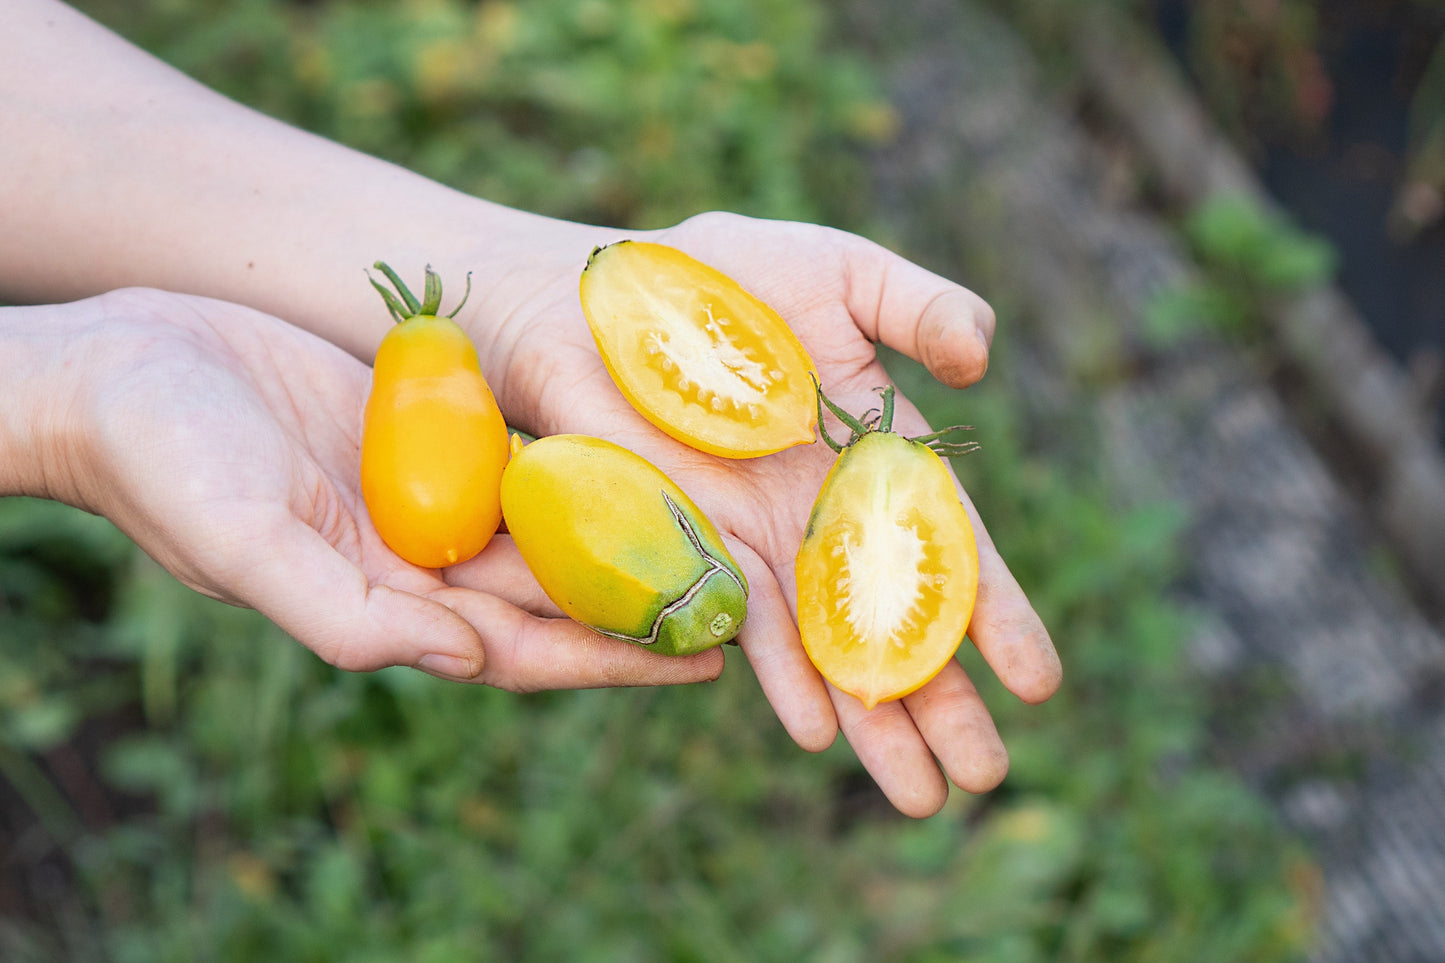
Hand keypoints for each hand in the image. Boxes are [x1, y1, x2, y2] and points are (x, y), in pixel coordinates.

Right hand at [18, 288, 722, 689]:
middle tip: (746, 589)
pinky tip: (644, 435)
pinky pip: (522, 442)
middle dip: (647, 589)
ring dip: (630, 517)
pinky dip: (580, 446)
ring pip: (555, 515)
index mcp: (391, 604)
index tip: (706, 657)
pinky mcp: (427, 424)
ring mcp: (430, 489)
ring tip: (719, 514)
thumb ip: (350, 615)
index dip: (613, 655)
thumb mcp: (245, 544)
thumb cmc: (164, 464)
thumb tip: (470, 657)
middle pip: (561, 585)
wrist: (119, 367)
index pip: (525, 646)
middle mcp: (424, 556)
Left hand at [449, 212, 1062, 815]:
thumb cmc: (719, 273)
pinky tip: (816, 733)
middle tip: (987, 774)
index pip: (949, 550)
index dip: (993, 615)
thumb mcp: (835, 270)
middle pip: (897, 622)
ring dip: (875, 720)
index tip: (1039, 683)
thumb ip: (913, 305)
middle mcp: (825, 514)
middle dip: (944, 701)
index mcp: (877, 456)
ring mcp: (760, 541)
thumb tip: (983, 355)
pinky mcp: (691, 550)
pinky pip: (745, 624)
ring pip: (830, 645)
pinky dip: (783, 677)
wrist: (593, 298)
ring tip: (922, 796)